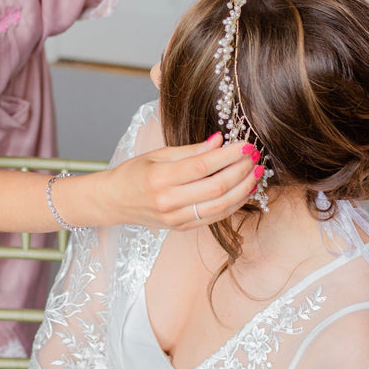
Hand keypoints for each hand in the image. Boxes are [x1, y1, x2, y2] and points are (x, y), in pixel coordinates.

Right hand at [104, 133, 259, 229]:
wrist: (113, 201)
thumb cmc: (133, 174)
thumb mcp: (156, 155)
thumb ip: (190, 150)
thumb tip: (219, 141)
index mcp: (160, 178)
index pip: (203, 165)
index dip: (228, 155)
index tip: (245, 144)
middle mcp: (168, 201)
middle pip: (216, 186)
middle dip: (241, 170)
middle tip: (254, 157)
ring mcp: (175, 218)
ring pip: (220, 205)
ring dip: (243, 189)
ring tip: (255, 173)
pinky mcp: (181, 227)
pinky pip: (214, 217)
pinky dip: (232, 204)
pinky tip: (243, 191)